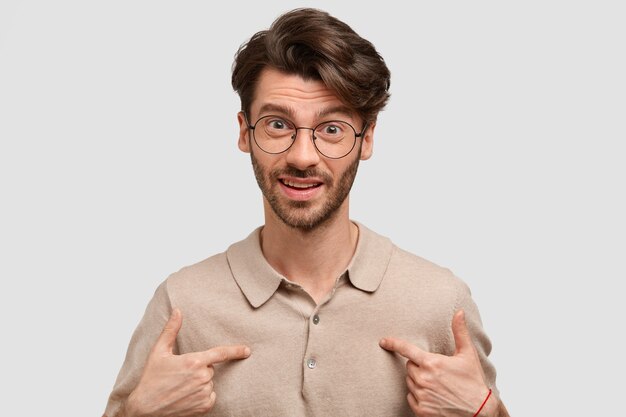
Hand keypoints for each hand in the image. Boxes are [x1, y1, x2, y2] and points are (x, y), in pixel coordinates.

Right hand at [125, 308, 250, 416]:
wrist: (145, 409)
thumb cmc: (151, 379)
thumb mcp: (159, 352)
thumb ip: (171, 330)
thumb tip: (178, 311)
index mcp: (194, 361)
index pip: (220, 353)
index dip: (235, 351)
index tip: (247, 350)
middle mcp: (202, 377)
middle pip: (210, 369)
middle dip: (199, 370)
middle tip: (180, 375)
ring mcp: (204, 393)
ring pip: (209, 383)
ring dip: (200, 384)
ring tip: (181, 388)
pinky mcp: (204, 407)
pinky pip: (210, 396)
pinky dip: (202, 396)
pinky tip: (187, 397)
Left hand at [380, 310, 495, 416]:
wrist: (480, 412)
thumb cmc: (474, 382)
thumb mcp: (468, 355)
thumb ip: (460, 332)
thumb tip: (459, 312)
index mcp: (432, 363)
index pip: (406, 350)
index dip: (393, 343)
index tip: (383, 341)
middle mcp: (423, 379)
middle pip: (409, 367)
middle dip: (419, 367)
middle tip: (437, 372)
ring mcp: (421, 396)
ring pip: (410, 382)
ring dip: (419, 381)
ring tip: (438, 385)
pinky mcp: (421, 410)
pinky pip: (410, 397)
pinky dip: (418, 396)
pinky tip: (433, 396)